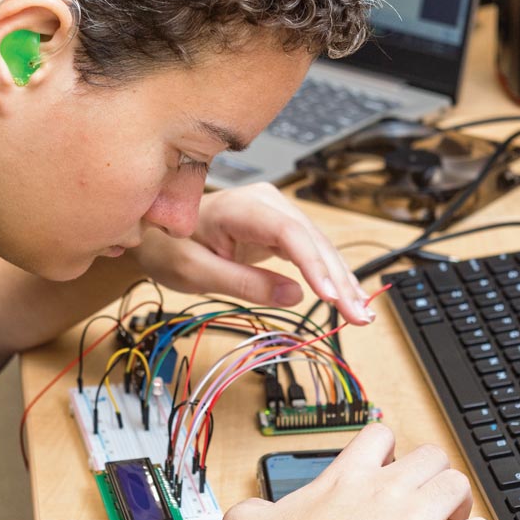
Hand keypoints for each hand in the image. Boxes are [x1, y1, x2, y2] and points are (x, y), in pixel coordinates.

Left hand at [131, 182, 372, 323]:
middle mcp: (267, 203)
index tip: (331, 295)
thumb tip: (294, 295)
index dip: (315, 265)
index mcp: (243, 207)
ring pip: (320, 248)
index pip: (290, 234)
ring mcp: (277, 214)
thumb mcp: (196, 273)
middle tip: (358, 316)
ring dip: (342, 282)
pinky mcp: (280, 229)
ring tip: (362, 314)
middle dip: (339, 281)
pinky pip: (311, 252)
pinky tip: (349, 297)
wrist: (158, 233)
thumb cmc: (170, 246)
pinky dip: (330, 277)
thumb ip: (244, 283)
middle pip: (313, 241)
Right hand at [219, 423, 497, 519]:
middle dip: (433, 477)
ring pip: (461, 486)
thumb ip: (255, 507)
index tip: (391, 470)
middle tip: (424, 506)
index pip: (381, 435)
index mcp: (346, 476)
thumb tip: (253, 510)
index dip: (390, 450)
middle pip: (432, 456)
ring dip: (460, 506)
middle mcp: (386, 489)